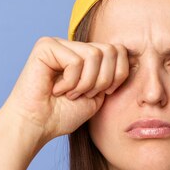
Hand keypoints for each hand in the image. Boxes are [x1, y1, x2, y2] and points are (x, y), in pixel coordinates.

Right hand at [0, 36, 129, 144]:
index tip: (103, 94)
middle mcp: (73, 45)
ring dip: (85, 83)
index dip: (117, 75)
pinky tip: (56, 89)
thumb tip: (131, 58)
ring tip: (70, 93)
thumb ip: (112, 75)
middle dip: (102, 80)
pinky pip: (75, 61)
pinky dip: (70, 82)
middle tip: (84, 94)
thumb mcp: (98, 95)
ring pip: (94, 55)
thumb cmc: (63, 115)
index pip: (118, 50)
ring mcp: (59, 43)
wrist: (37, 126)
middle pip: (110, 50)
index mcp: (86, 55)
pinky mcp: (46, 46)